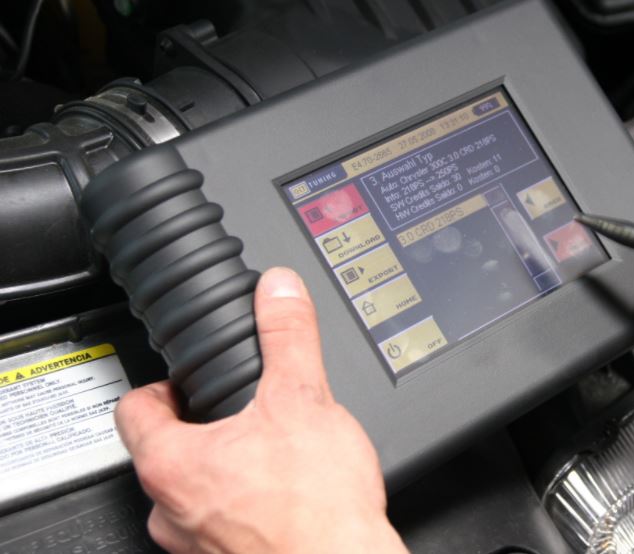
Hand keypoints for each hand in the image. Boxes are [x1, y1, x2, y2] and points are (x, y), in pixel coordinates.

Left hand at [116, 267, 406, 552]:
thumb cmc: (314, 508)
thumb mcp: (304, 399)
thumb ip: (288, 337)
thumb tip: (278, 291)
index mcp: (173, 465)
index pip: (133, 411)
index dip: (159, 387)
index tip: (180, 382)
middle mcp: (171, 513)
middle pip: (166, 454)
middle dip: (202, 432)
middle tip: (238, 414)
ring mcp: (196, 549)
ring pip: (196, 497)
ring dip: (225, 475)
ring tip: (268, 457)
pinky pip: (225, 529)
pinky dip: (247, 510)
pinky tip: (286, 499)